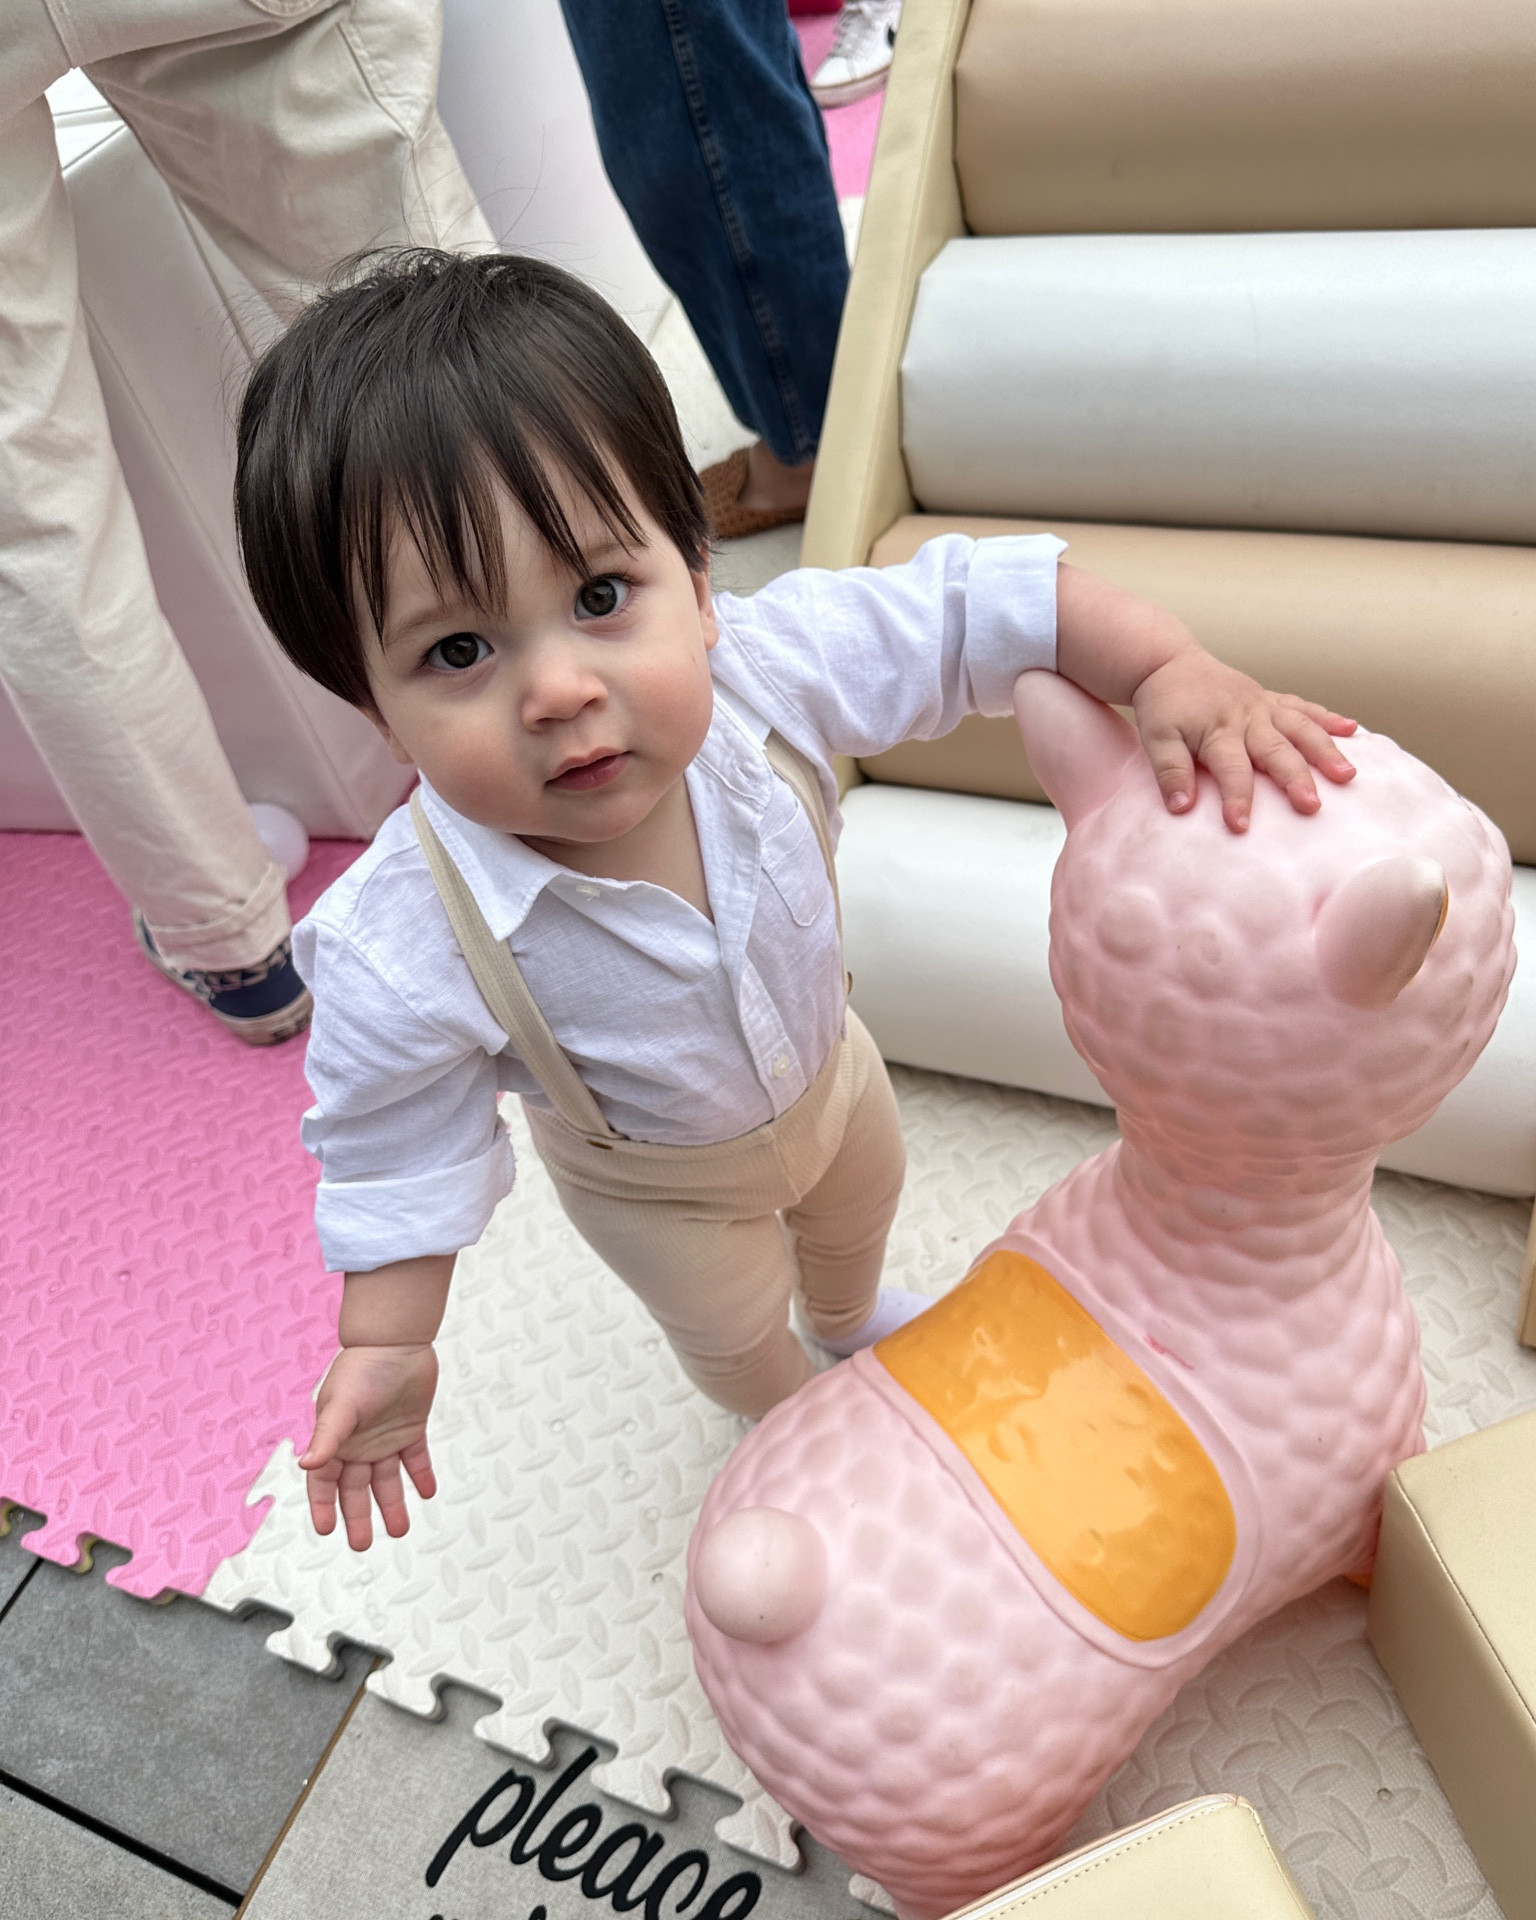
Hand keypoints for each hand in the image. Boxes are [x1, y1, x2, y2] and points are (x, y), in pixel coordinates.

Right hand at [299, 1342, 438, 1549]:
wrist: (398, 1341)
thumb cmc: (362, 1367)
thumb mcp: (341, 1406)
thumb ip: (326, 1437)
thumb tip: (306, 1465)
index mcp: (335, 1438)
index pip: (324, 1482)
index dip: (323, 1506)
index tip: (326, 1529)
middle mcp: (358, 1442)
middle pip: (356, 1489)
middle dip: (358, 1517)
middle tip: (362, 1544)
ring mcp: (385, 1437)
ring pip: (387, 1480)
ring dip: (392, 1504)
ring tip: (399, 1530)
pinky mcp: (411, 1428)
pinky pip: (415, 1459)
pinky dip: (421, 1476)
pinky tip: (426, 1493)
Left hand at [1131, 649, 1356, 831]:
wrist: (1168, 663)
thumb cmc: (1163, 705)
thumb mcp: (1155, 738)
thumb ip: (1169, 771)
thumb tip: (1181, 807)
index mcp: (1218, 730)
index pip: (1230, 770)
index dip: (1236, 798)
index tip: (1241, 826)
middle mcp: (1247, 718)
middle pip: (1276, 751)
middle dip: (1295, 778)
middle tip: (1312, 805)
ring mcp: (1263, 706)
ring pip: (1300, 728)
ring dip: (1325, 750)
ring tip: (1347, 774)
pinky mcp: (1271, 699)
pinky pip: (1303, 707)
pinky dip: (1328, 717)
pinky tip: (1352, 729)